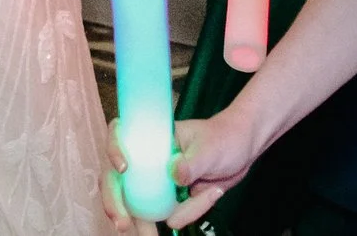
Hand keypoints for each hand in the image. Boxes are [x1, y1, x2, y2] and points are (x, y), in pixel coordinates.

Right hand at [99, 113, 259, 231]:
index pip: (120, 134)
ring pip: (135, 200)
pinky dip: (179, 217)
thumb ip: (191, 162)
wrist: (242, 152)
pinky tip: (200, 203)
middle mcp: (147, 157)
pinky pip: (165, 212)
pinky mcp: (169, 196)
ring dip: (139, 221)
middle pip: (117, 176)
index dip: (114, 149)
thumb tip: (174, 174)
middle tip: (123, 222)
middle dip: (115, 200)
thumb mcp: (209, 149)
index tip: (123, 169)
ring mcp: (156, 178)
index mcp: (151, 136)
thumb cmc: (223, 138)